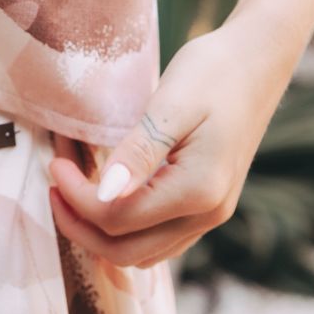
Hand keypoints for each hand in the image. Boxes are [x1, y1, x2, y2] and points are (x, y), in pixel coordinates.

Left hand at [46, 14, 297, 269]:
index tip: (54, 164)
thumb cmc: (214, 71)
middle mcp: (208, 214)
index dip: (77, 199)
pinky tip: (104, 193)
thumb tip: (103, 193)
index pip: (118, 219)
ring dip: (99, 229)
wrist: (259, 60)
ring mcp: (211, 215)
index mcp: (199, 190)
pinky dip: (124, 226)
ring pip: (141, 253)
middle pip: (125, 252)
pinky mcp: (207, 207)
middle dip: (80, 224)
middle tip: (54, 183)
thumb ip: (138, 152)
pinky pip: (157, 239)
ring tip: (73, 186)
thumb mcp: (171, 103)